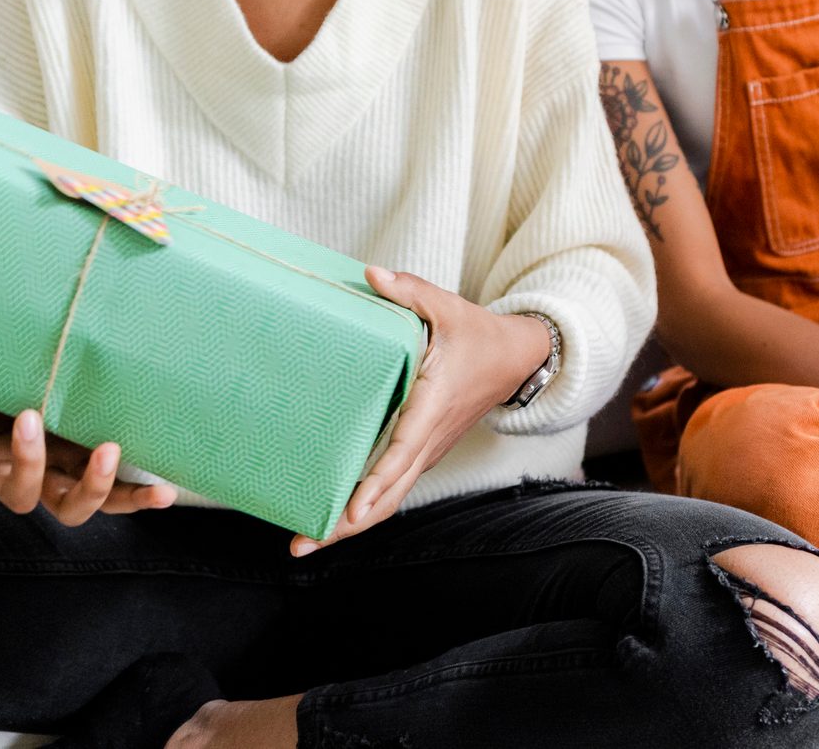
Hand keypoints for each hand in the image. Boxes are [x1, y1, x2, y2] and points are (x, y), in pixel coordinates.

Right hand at [0, 385, 174, 525]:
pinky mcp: (94, 455)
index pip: (17, 484)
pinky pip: (121, 488)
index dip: (26, 460)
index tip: (30, 415)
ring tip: (153, 487)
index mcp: (4, 465)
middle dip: (88, 486)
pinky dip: (142, 495)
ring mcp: (71, 468)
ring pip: (98, 504)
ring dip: (122, 494)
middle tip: (105, 447)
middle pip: (65, 506)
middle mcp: (42, 475)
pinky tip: (166, 490)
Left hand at [291, 266, 551, 556]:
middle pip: (388, 497)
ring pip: (389, 499)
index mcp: (432, 408)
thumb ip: (409, 291)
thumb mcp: (448, 307)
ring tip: (306, 541)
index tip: (350, 512)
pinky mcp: (422, 451)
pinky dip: (365, 507)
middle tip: (302, 544)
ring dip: (351, 525)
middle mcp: (428, 440)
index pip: (401, 454)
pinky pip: (392, 488)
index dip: (375, 485)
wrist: (516, 359)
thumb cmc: (480, 334)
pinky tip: (333, 517)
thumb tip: (371, 274)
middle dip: (347, 526)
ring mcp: (426, 451)